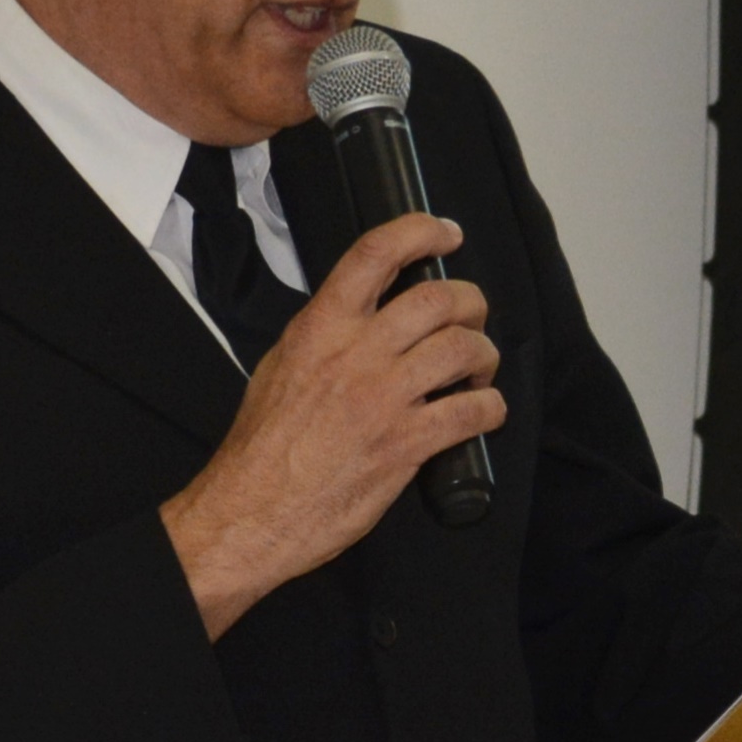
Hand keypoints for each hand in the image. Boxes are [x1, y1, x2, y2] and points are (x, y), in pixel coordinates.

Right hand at [160, 213, 501, 637]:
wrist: (251, 511)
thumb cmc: (260, 449)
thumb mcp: (278, 368)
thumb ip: (322, 338)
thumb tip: (357, 320)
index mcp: (319, 329)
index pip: (375, 254)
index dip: (421, 231)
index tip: (446, 234)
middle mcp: (356, 354)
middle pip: (438, 298)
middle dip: (470, 303)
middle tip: (472, 318)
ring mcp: (384, 399)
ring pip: (464, 348)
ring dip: (484, 355)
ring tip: (478, 371)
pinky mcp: (406, 445)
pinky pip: (472, 412)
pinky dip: (490, 409)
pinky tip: (483, 413)